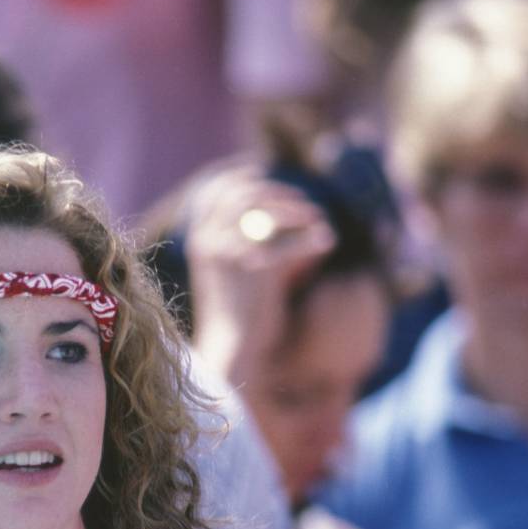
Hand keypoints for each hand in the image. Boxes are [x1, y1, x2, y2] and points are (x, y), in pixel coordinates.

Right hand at [183, 166, 336, 389]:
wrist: (230, 352)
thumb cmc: (237, 320)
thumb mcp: (241, 275)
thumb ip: (261, 246)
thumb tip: (297, 224)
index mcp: (200, 242)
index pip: (216, 193)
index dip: (241, 179)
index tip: (264, 176)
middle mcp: (210, 241)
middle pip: (246, 195)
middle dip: (278, 194)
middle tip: (303, 204)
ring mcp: (230, 252)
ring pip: (268, 212)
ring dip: (296, 211)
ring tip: (317, 219)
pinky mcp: (255, 269)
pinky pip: (290, 243)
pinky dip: (312, 239)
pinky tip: (327, 240)